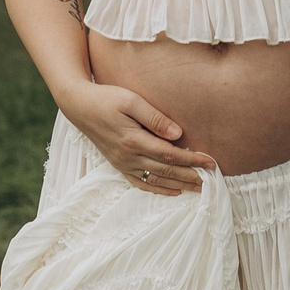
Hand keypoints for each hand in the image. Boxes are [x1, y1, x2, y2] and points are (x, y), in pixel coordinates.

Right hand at [60, 82, 215, 195]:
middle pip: (165, 170)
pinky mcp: (118, 164)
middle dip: (189, 175)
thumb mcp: (130, 101)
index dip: (192, 160)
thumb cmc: (106, 98)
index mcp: (133, 140)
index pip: (169, 154)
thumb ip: (154, 118)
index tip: (210, 162)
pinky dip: (158, 188)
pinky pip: (140, 182)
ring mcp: (122, 163)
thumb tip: (178, 134)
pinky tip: (172, 191)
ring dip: (178, 184)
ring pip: (155, 179)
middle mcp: (128, 156)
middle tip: (211, 180)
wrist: (79, 106)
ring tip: (198, 188)